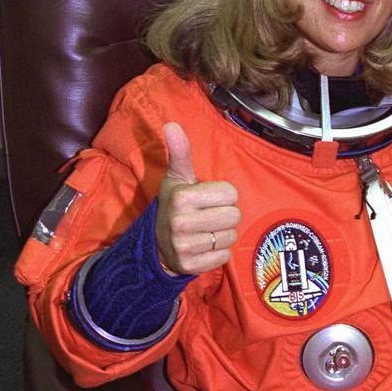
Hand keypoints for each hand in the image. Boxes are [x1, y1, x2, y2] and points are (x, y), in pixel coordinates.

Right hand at [155, 121, 240, 274]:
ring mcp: (185, 246)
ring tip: (206, 231)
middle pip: (235, 215)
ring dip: (223, 234)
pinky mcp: (192, 266)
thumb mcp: (177, 178)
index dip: (223, 195)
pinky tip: (204, 246)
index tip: (207, 199)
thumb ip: (180, 152)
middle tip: (208, 216)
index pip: (231, 193)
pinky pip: (225, 256)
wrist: (157, 244)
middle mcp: (181, 222)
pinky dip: (219, 252)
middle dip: (226, 215)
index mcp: (182, 197)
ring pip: (231, 236)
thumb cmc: (174, 205)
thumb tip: (172, 124)